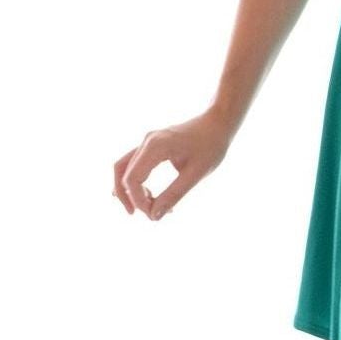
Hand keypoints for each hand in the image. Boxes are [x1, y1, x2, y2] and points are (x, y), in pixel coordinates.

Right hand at [112, 107, 231, 219]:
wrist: (218, 123)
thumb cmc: (211, 146)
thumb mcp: (196, 174)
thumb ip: (174, 194)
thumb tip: (154, 216)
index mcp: (156, 146)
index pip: (133, 179)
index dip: (138, 200)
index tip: (154, 214)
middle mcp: (147, 142)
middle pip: (122, 173)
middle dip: (130, 197)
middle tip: (147, 215)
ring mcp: (147, 142)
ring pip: (124, 168)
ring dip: (130, 190)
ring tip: (147, 208)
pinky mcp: (151, 145)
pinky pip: (135, 165)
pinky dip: (138, 182)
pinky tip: (151, 196)